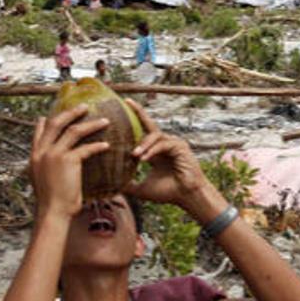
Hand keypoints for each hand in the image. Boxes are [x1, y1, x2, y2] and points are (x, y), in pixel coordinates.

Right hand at [29, 105, 109, 218]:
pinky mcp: (68, 160)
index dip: (46, 122)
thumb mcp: (42, 181)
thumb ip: (44, 167)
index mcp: (35, 156)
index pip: (40, 133)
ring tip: (105, 121)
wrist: (53, 212)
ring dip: (91, 124)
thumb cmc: (51, 202)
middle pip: (57, 123)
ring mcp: (54, 154)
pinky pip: (86, 148)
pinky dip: (97, 146)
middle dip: (71, 112)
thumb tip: (51, 161)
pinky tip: (106, 145)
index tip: (50, 115)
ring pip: (74, 131)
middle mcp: (43, 151)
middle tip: (84, 106)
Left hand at [124, 99, 225, 221]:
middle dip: (139, 114)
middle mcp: (165, 144)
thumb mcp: (143, 188)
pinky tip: (144, 158)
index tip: (125, 103)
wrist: (187, 197)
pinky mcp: (180, 146)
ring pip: (155, 136)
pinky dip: (152, 150)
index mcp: (157, 151)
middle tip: (126, 105)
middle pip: (150, 125)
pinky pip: (163, 144)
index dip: (137, 116)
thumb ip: (129, 185)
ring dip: (143, 145)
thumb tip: (112, 187)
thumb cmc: (169, 193)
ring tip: (135, 156)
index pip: (145, 130)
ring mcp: (174, 143)